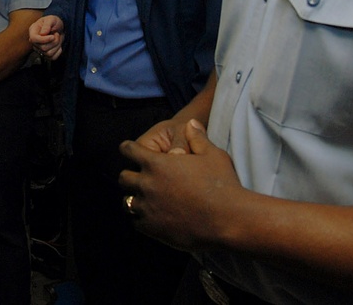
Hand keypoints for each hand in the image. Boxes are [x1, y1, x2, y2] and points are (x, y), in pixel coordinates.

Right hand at [29, 15, 64, 60]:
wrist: (59, 27)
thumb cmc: (53, 22)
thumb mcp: (51, 19)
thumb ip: (47, 25)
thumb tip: (43, 33)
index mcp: (33, 31)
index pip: (34, 39)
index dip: (44, 39)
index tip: (53, 36)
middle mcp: (34, 42)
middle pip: (43, 48)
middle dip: (54, 41)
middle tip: (56, 34)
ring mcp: (39, 49)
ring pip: (48, 54)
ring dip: (57, 46)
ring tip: (57, 38)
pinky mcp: (45, 55)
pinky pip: (52, 58)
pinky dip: (58, 52)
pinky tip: (58, 45)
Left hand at [119, 119, 242, 250]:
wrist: (228, 220)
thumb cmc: (221, 183)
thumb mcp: (211, 153)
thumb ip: (197, 137)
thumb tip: (191, 123)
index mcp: (156, 164)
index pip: (129, 150)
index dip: (129, 148)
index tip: (130, 150)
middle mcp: (147, 185)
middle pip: (123, 177)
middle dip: (130, 174)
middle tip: (139, 176)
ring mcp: (148, 208)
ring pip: (127, 202)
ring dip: (134, 197)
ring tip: (144, 198)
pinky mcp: (153, 229)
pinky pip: (137, 221)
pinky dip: (142, 217)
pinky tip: (152, 215)